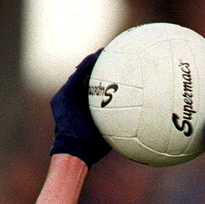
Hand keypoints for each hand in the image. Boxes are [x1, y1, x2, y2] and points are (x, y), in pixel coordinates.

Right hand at [50, 51, 111, 167]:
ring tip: (106, 51)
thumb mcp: (110, 132)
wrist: (76, 152)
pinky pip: (77, 77)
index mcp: (84, 108)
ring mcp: (66, 97)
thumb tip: (141, 122)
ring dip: (93, 62)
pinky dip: (87, 66)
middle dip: (100, 66)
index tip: (120, 70)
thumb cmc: (95, 148)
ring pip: (81, 74)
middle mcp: (74, 101)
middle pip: (87, 78)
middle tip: (114, 55)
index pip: (95, 89)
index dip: (106, 78)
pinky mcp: (63, 96)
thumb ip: (120, 122)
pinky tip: (98, 57)